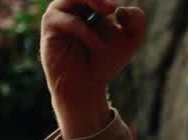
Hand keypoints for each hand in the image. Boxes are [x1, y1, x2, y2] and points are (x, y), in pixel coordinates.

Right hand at [39, 0, 146, 136]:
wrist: (87, 84)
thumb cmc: (106, 61)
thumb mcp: (131, 40)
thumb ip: (137, 20)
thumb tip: (121, 9)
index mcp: (91, 5)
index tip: (117, 9)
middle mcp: (73, 6)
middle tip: (111, 7)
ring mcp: (60, 14)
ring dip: (92, 3)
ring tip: (108, 13)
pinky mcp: (50, 26)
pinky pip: (65, 19)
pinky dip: (84, 30)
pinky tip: (96, 44)